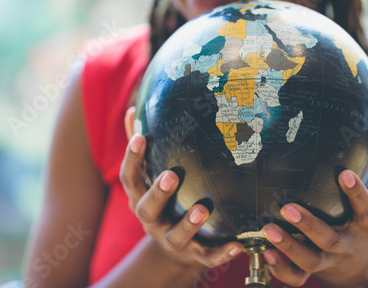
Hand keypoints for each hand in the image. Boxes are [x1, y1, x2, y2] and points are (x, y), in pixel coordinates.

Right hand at [119, 107, 243, 268]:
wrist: (173, 250)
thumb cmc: (163, 202)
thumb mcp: (149, 176)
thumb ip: (141, 146)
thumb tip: (133, 110)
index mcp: (140, 198)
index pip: (130, 179)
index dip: (132, 159)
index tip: (140, 137)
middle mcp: (152, 220)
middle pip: (146, 209)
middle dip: (157, 193)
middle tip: (171, 175)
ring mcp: (172, 239)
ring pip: (176, 236)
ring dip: (188, 224)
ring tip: (203, 209)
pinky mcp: (194, 255)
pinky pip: (206, 257)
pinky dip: (221, 253)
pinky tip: (237, 245)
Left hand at [261, 110, 367, 287]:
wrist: (360, 269)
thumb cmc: (361, 220)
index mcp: (363, 223)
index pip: (366, 209)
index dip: (357, 193)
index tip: (344, 173)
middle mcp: (345, 243)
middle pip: (329, 238)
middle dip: (309, 225)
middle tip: (286, 208)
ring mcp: (327, 261)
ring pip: (309, 260)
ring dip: (288, 246)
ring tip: (268, 229)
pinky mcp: (311, 272)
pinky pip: (296, 277)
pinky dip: (280, 269)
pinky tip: (265, 252)